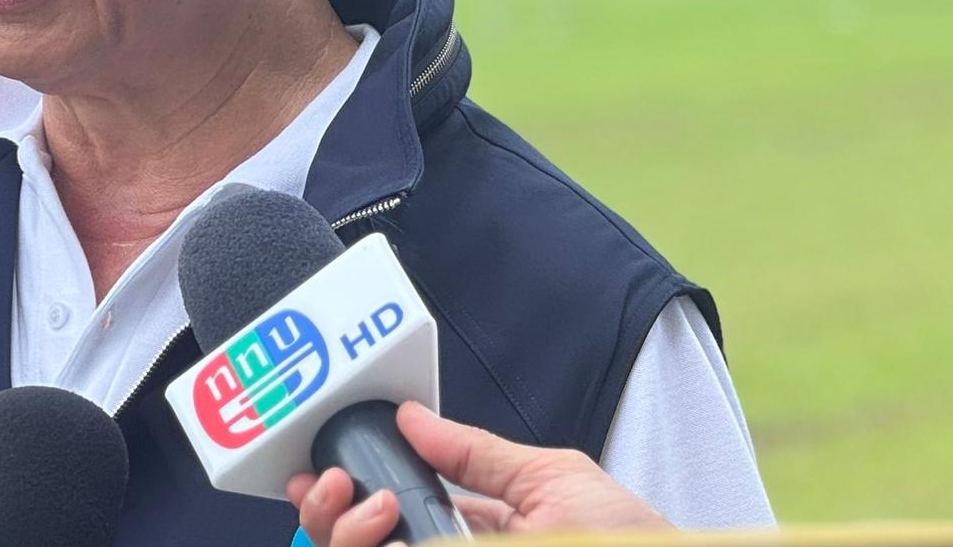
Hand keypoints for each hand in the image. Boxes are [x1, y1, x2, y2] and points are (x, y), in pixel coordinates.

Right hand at [287, 401, 669, 544]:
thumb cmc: (630, 539)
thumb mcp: (553, 479)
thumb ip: (477, 453)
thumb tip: (412, 417)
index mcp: (469, 534)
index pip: (386, 519)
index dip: (343, 498)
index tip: (322, 472)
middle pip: (357, 543)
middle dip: (328, 513)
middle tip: (339, 486)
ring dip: (347, 533)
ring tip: (376, 507)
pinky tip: (391, 535)